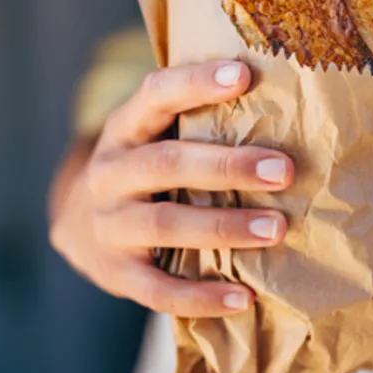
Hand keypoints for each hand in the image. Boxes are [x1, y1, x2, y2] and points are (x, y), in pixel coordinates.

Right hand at [49, 60, 293, 316]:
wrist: (79, 224)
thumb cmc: (151, 169)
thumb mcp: (160, 135)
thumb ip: (206, 121)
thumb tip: (293, 103)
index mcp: (127, 127)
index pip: (156, 94)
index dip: (196, 83)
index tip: (244, 74)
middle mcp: (111, 172)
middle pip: (166, 163)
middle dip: (228, 167)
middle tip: (285, 170)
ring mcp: (108, 224)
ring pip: (164, 224)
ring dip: (223, 227)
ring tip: (276, 229)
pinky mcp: (114, 272)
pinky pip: (157, 288)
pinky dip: (200, 296)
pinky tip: (243, 298)